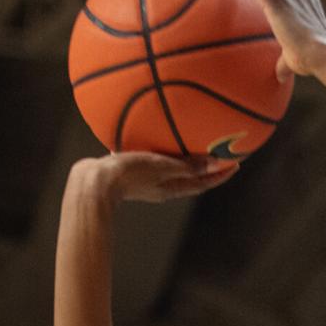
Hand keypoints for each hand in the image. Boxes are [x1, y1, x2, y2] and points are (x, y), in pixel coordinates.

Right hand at [71, 153, 238, 204]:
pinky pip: (153, 160)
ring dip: (184, 158)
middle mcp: (161, 187)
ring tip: (192, 142)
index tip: (235, 164)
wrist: (90, 183)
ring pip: (171, 168)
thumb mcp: (160, 167)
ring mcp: (145, 180)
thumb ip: (186, 165)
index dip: (220, 175)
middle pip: (190, 176)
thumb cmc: (126, 175)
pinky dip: (162, 151)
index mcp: (171, 188)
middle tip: (220, 153)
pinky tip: (156, 136)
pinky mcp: (130, 172)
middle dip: (206, 166)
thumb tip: (216, 163)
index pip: (202, 183)